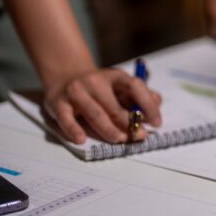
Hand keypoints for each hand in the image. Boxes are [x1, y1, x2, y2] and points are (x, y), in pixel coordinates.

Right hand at [44, 69, 162, 143]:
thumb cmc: (100, 87)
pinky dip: (73, 129)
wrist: (65, 76)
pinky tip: (81, 139)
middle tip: (139, 136)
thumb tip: (157, 102)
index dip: (148, 105)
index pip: (135, 87)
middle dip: (129, 123)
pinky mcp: (58, 104)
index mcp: (114, 76)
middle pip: (114, 105)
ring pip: (94, 114)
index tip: (157, 122)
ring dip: (109, 129)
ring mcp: (76, 92)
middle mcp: (95, 82)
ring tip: (120, 139)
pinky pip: (66, 118)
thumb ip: (140, 93)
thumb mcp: (120, 85)